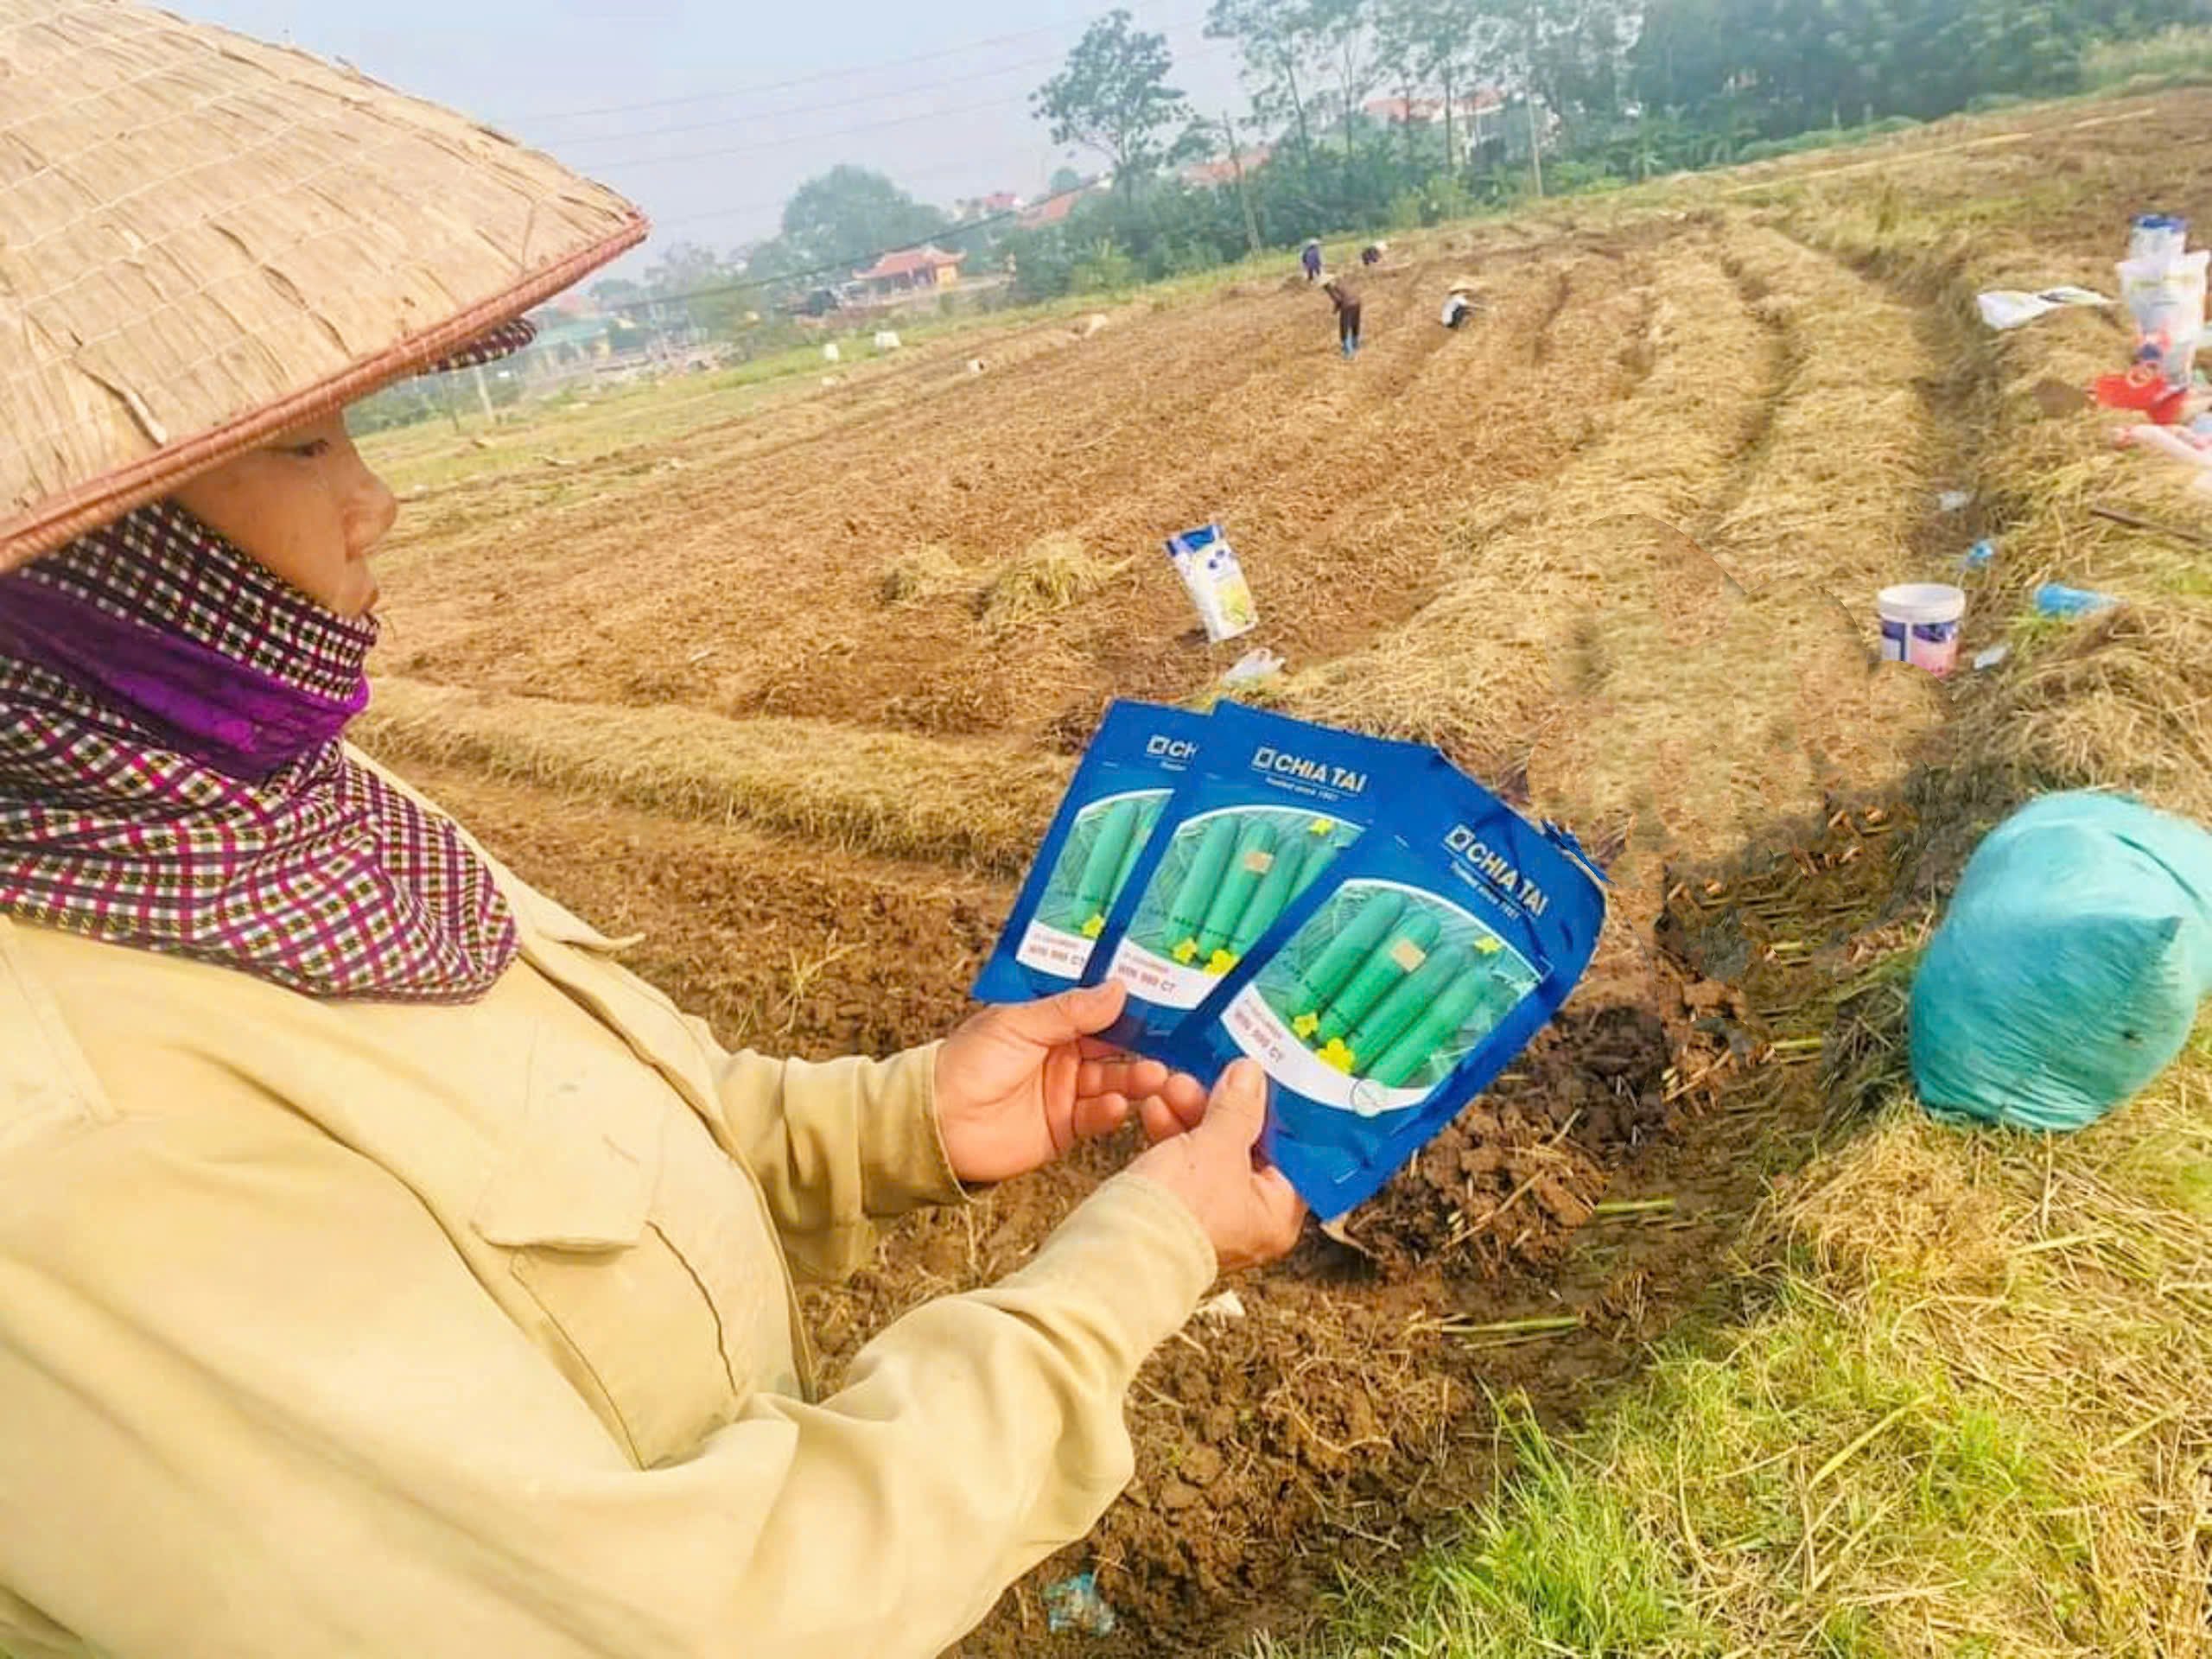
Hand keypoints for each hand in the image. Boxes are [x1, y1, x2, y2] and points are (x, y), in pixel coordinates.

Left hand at [934, 982, 1208, 1185]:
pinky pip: (1099, 1117)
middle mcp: (1065, 1053)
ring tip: (1156, 1076)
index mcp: (1050, 1021)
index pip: (1101, 1009)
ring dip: (1136, 1079)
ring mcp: (1068, 1090)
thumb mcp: (1018, 1026)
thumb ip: (1069, 1011)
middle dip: (1146, 1046)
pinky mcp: (1067, 1127)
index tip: (1169, 1001)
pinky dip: (1112, 1112)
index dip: (1132, 1006)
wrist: (937, 1124)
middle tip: (1175, 1045)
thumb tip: (1119, 987)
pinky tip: (1119, 1106)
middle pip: (1117, 1047)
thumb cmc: (967, 1063)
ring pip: (1115, 1081)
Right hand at [1128, 1060, 1306, 1273]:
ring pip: (1211, 1151)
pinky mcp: (1176, 1207)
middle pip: (1248, 1147)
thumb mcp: (1217, 1146)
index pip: (1290, 1151)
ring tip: (1174, 1087)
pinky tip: (1157, 1108)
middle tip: (1214, 1077)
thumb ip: (1238, 1107)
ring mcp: (1210, 1214)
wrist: (1117, 1247)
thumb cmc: (1178, 1214)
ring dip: (1192, 1114)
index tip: (1264, 1080)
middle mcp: (1249, 1219)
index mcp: (1277, 1213)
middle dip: (1223, 1107)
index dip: (1276, 1111)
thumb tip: (1250, 1077)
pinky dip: (1173, 1134)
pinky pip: (1183, 1163)